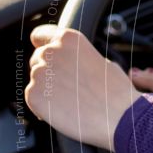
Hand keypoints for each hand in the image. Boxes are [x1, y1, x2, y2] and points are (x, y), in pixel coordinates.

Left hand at [25, 25, 138, 150]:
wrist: (119, 118)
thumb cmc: (116, 92)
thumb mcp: (103, 62)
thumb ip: (80, 57)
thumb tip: (72, 62)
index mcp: (68, 39)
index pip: (40, 35)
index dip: (43, 45)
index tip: (46, 54)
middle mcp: (50, 52)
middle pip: (37, 59)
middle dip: (50, 72)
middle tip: (71, 87)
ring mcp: (39, 74)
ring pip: (37, 81)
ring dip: (49, 90)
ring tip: (72, 101)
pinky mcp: (33, 95)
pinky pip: (34, 99)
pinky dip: (45, 106)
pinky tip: (66, 111)